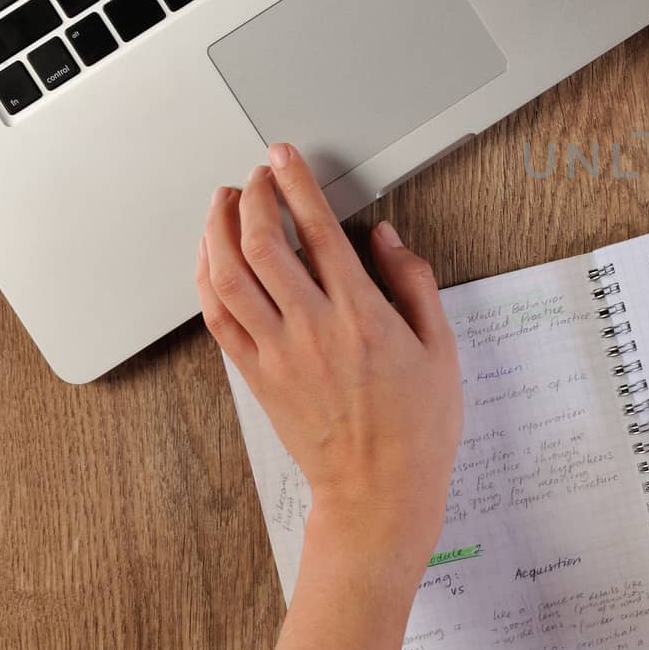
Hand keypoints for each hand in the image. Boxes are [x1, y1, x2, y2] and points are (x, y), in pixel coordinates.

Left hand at [196, 142, 462, 568]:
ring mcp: (278, 354)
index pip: (320, 231)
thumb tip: (386, 237)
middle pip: (263, 244)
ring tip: (226, 202)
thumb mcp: (441, 348)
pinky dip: (207, 278)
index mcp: (362, 316)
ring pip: (228, 276)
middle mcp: (312, 329)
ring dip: (220, 230)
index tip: (287, 157)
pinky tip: (212, 258)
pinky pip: (218, 318)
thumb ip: (414, 284)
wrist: (379, 492)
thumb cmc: (418, 426)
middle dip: (255, 196)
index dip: (298, 184)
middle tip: (258, 173)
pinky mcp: (257, 377)